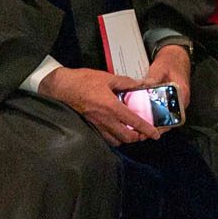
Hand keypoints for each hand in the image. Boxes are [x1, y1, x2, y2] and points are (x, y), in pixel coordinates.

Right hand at [40, 67, 158, 145]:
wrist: (61, 88)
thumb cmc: (83, 81)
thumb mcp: (107, 77)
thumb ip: (126, 82)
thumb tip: (140, 85)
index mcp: (112, 107)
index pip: (134, 122)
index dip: (147, 130)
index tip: (156, 134)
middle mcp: (105, 120)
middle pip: (126, 138)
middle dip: (138, 138)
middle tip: (143, 132)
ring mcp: (96, 126)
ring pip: (116, 141)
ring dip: (126, 139)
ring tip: (131, 132)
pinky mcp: (89, 127)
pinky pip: (105, 138)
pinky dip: (114, 137)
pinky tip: (116, 130)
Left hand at [144, 44, 191, 125]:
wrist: (175, 56)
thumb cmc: (170, 62)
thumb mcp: (160, 68)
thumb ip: (154, 77)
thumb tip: (146, 86)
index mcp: (182, 94)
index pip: (176, 115)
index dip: (165, 125)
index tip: (155, 129)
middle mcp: (181, 101)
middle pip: (170, 119)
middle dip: (157, 127)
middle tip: (144, 132)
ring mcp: (176, 101)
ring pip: (167, 117)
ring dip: (155, 123)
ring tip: (142, 128)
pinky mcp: (170, 100)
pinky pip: (164, 112)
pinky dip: (155, 116)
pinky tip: (144, 118)